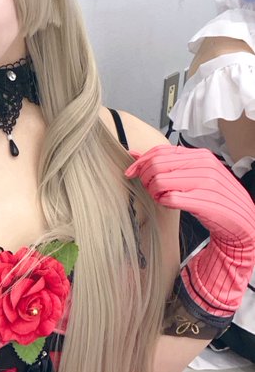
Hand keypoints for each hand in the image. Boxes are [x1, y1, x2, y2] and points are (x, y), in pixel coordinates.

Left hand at [126, 144, 254, 317]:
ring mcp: (205, 183)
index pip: (160, 151)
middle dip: (145, 177)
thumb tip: (135, 154)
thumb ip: (168, 163)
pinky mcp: (204, 201)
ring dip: (154, 192)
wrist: (242, 220)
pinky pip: (170, 198)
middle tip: (148, 188)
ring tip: (160, 197)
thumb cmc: (214, 196)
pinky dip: (163, 202)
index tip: (130, 172)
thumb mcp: (194, 173)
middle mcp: (203, 165)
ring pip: (160, 181)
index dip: (141, 162)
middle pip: (157, 164)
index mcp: (200, 155)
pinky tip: (168, 204)